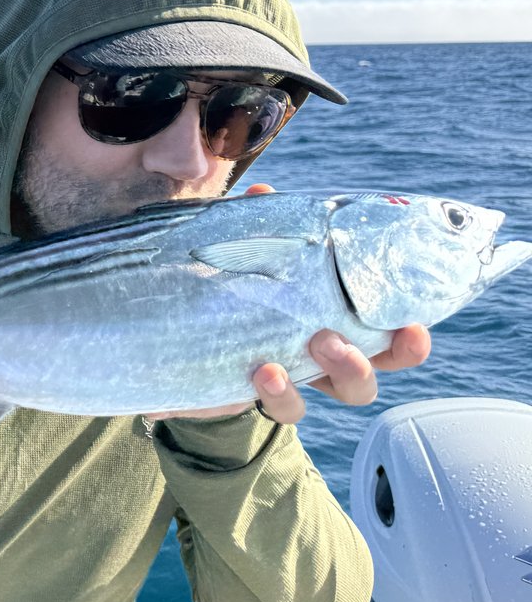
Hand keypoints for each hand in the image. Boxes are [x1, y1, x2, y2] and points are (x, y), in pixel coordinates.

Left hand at [146, 183, 432, 423]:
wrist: (189, 339)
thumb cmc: (237, 291)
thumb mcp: (250, 257)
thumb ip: (260, 229)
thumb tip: (262, 193)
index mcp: (335, 320)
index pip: (388, 334)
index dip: (408, 339)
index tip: (412, 325)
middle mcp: (326, 357)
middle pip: (371, 375)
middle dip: (368, 360)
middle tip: (333, 336)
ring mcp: (300, 380)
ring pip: (344, 395)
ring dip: (340, 373)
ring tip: (310, 346)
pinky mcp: (266, 397)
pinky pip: (289, 409)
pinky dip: (281, 394)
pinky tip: (264, 373)